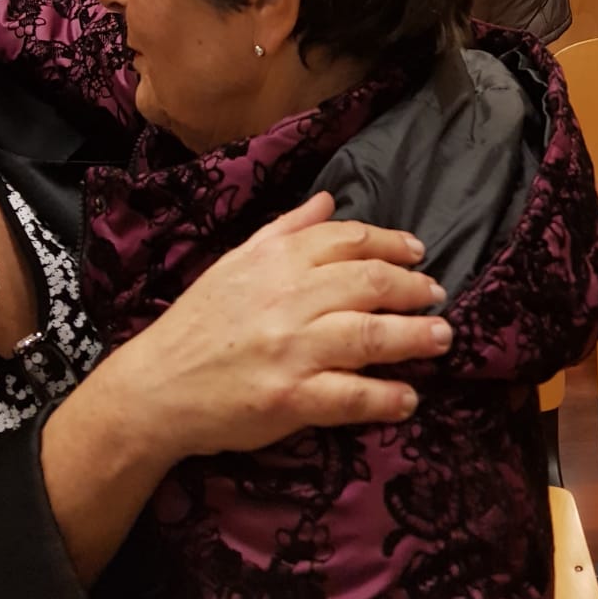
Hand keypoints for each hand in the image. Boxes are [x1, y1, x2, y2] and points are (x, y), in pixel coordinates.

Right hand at [95, 192, 451, 464]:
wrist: (155, 387)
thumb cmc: (200, 322)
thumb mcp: (237, 262)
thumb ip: (287, 229)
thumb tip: (330, 200)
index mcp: (276, 260)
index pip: (349, 240)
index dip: (391, 245)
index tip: (417, 254)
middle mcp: (289, 298)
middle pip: (369, 284)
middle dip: (412, 288)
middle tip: (437, 295)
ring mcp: (292, 349)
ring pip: (370, 335)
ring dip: (415, 336)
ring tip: (442, 338)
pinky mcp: (290, 398)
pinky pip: (350, 395)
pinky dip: (385, 397)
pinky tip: (409, 398)